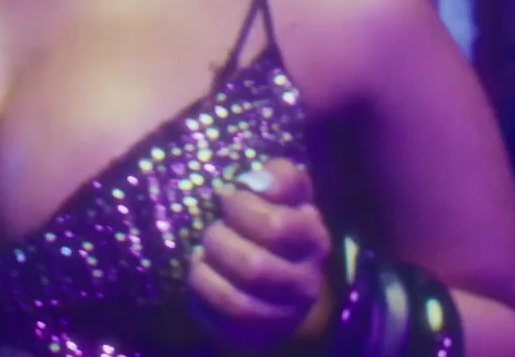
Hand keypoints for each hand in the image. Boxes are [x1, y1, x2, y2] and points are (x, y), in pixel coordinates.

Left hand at [187, 159, 333, 350]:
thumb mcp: (288, 196)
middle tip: (214, 229)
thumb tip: (253, 182)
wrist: (286, 283)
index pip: (277, 228)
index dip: (241, 208)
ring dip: (207, 271)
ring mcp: (281, 317)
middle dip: (219, 241)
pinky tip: (203, 275)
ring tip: (203, 254)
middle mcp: (304, 284)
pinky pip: (217, 324)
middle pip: (253, 267)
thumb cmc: (281, 227)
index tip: (228, 201)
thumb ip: (280, 178)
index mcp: (314, 243)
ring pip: (235, 302)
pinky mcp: (253, 337)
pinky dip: (200, 296)